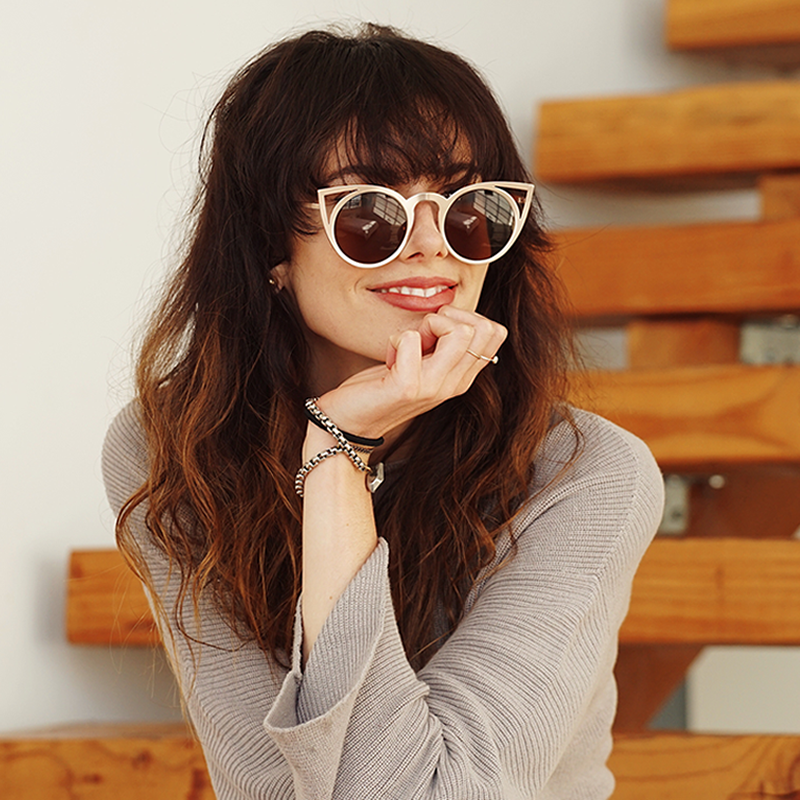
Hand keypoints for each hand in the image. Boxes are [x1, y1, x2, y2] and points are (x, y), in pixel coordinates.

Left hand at [315, 305, 506, 441]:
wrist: (349, 422)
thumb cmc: (381, 385)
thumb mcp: (421, 363)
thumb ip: (440, 345)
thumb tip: (449, 313)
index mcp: (461, 378)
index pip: (495, 333)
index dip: (467, 317)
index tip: (437, 330)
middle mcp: (454, 385)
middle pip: (482, 329)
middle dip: (449, 318)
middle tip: (422, 335)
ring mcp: (433, 388)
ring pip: (459, 332)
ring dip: (427, 325)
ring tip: (407, 344)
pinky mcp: (406, 387)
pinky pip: (412, 339)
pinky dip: (396, 338)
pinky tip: (388, 358)